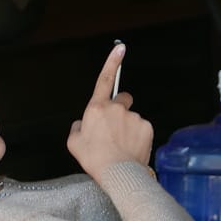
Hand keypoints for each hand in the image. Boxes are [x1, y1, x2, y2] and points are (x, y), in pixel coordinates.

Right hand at [67, 42, 153, 176]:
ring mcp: (134, 116)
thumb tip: (82, 123)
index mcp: (97, 108)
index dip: (112, 62)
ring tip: (122, 145)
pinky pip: (142, 127)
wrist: (118, 173)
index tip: (120, 47)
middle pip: (123, 100)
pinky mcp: (147, 127)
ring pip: (132, 117)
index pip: (104, 80)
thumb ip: (77, 127)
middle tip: (115, 127)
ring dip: (128, 126)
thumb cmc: (94, 158)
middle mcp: (117, 108)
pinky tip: (131, 147)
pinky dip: (138, 136)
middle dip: (120, 108)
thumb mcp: (73, 143)